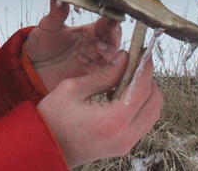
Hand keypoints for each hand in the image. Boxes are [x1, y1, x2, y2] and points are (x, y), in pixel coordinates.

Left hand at [24, 0, 122, 90]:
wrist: (30, 66)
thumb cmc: (41, 44)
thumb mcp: (47, 27)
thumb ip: (56, 13)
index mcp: (89, 32)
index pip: (106, 24)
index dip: (112, 19)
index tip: (113, 16)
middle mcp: (94, 46)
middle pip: (114, 41)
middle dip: (115, 36)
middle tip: (111, 31)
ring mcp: (93, 63)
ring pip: (112, 58)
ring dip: (109, 52)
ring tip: (98, 47)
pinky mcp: (88, 78)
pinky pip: (101, 75)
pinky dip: (96, 68)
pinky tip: (81, 60)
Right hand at [37, 52, 163, 167]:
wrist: (44, 147)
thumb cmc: (52, 119)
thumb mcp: (73, 89)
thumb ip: (104, 74)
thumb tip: (124, 58)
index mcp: (114, 121)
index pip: (142, 88)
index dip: (145, 66)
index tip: (143, 51)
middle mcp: (125, 135)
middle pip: (154, 102)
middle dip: (148, 79)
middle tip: (135, 63)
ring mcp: (126, 144)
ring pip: (152, 113)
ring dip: (145, 93)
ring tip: (127, 78)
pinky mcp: (123, 146)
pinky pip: (143, 123)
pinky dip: (139, 106)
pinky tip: (121, 94)